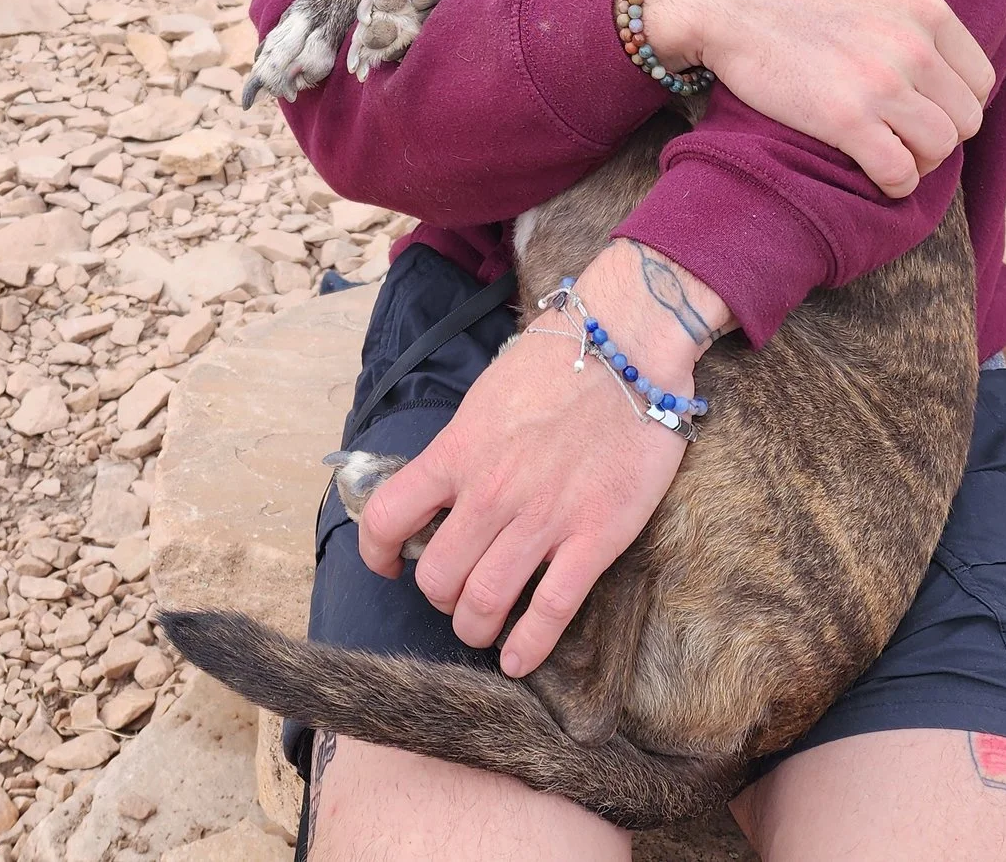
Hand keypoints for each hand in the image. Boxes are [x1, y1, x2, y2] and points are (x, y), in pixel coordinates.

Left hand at [356, 240, 730, 676]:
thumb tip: (443, 485)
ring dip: (476, 628)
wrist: (628, 346)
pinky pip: (549, 611)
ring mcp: (541, 520)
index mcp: (457, 453)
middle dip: (440, 597)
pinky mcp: (593, 537)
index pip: (387, 517)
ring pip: (484, 604)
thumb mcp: (486, 397)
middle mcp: (489, 493)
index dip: (377, 552)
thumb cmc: (558, 362)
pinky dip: (528, 647)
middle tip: (455, 594)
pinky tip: (519, 660)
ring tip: (484, 628)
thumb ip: (461, 448)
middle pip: (437, 578)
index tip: (389, 564)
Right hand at [637, 0, 994, 198]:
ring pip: (940, 148)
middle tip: (908, 131)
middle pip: (966, 117)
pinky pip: (897, 172)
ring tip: (894, 153)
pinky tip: (877, 173)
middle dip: (942, 130)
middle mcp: (913, 48)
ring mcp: (880, 86)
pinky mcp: (844, 121)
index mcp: (926, 7)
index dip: (957, 96)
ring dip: (921, 159)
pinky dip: (894, 181)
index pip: (979, 75)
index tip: (927, 101)